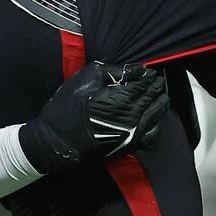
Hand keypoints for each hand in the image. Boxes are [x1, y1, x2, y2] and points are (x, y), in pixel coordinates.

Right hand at [19, 62, 170, 174]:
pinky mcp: (129, 146)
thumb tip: (136, 69)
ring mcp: (132, 133)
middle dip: (157, 85)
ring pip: (157, 113)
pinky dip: (156, 122)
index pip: (145, 82)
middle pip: (154, 96)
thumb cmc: (67, 109)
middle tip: (157, 79)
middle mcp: (131, 117)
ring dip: (160, 100)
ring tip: (159, 93)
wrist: (55, 142)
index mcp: (121, 99)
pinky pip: (153, 134)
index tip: (149, 71)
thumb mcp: (86, 79)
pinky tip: (153, 116)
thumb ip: (114, 71)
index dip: (149, 74)